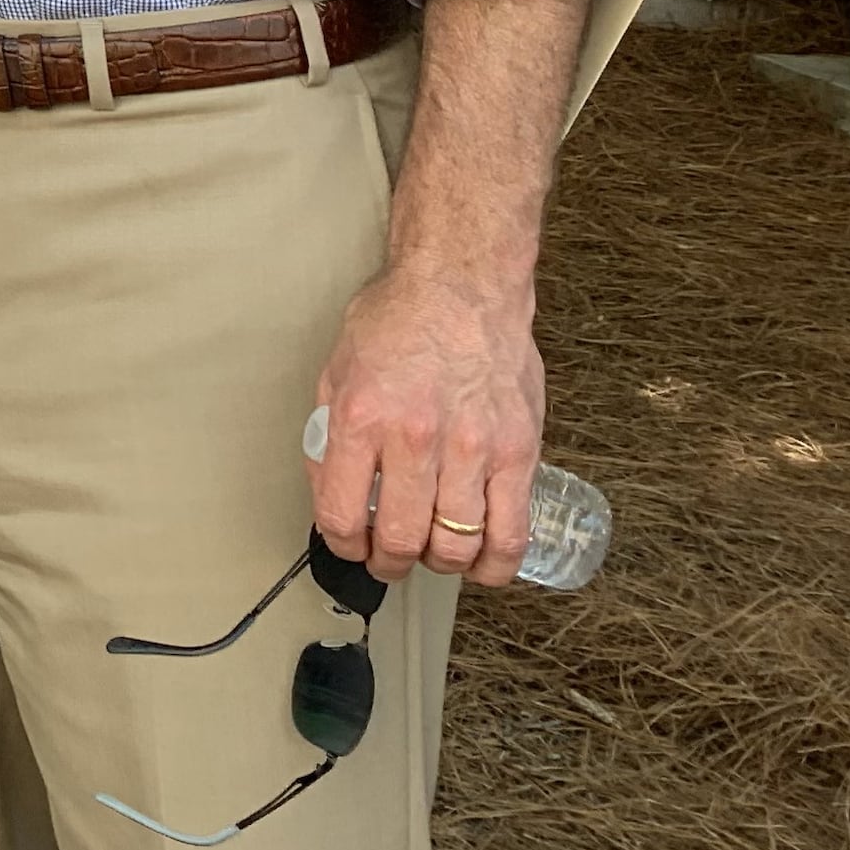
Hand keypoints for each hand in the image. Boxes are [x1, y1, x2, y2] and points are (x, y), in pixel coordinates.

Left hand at [310, 263, 542, 589]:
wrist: (461, 286)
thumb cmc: (398, 322)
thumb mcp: (337, 372)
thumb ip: (330, 438)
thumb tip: (331, 497)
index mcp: (363, 419)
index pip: (343, 514)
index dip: (343, 545)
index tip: (350, 546)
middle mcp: (417, 439)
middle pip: (402, 540)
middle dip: (389, 563)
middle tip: (389, 559)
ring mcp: (473, 449)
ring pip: (457, 545)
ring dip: (439, 564)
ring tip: (432, 553)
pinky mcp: (519, 453)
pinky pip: (513, 533)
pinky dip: (494, 563)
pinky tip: (481, 561)